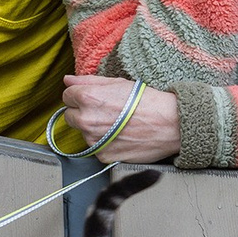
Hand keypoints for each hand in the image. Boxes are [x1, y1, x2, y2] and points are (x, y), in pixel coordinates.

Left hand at [61, 75, 182, 163]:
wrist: (170, 124)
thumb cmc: (147, 101)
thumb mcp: (117, 83)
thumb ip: (88, 81)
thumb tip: (68, 81)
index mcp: (87, 98)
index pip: (67, 96)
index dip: (80, 96)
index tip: (93, 98)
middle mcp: (86, 120)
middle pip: (69, 116)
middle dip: (82, 113)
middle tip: (105, 112)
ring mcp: (94, 140)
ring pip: (82, 133)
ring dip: (93, 129)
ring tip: (116, 124)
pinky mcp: (103, 155)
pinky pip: (95, 148)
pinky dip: (104, 143)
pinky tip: (120, 136)